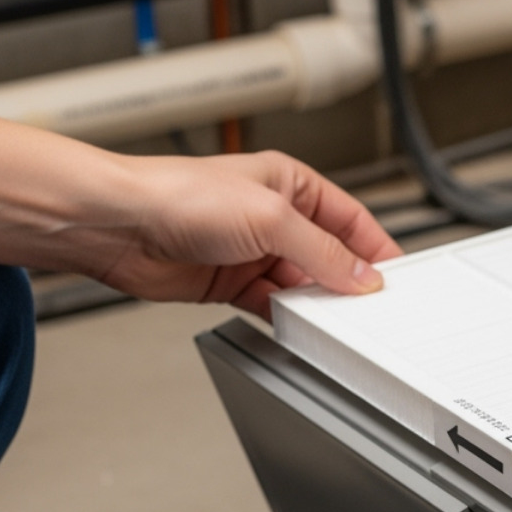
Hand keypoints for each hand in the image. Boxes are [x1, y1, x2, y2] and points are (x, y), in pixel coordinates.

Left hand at [99, 151, 402, 318]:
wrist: (117, 224)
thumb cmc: (177, 194)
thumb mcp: (271, 218)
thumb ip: (322, 251)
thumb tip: (359, 275)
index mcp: (290, 184)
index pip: (349, 218)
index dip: (374, 247)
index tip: (394, 276)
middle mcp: (273, 217)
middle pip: (328, 255)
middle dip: (347, 281)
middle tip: (369, 307)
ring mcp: (251, 251)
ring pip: (301, 284)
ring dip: (317, 302)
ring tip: (334, 320)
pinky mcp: (229, 282)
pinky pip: (272, 304)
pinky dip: (288, 318)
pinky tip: (299, 326)